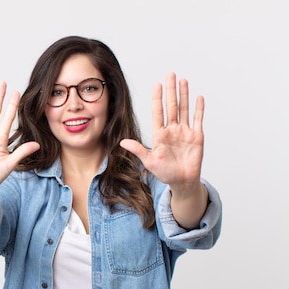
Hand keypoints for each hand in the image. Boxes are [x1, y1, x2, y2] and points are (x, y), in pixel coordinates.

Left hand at [120, 73, 203, 190]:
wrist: (182, 181)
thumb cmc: (165, 173)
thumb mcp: (149, 161)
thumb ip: (138, 150)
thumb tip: (122, 142)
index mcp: (160, 134)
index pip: (158, 111)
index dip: (157, 98)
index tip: (156, 85)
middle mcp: (172, 129)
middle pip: (172, 106)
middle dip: (171, 90)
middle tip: (170, 74)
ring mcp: (185, 132)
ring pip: (184, 109)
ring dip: (184, 95)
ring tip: (183, 80)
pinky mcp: (197, 136)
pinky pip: (198, 120)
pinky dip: (199, 109)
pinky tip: (198, 97)